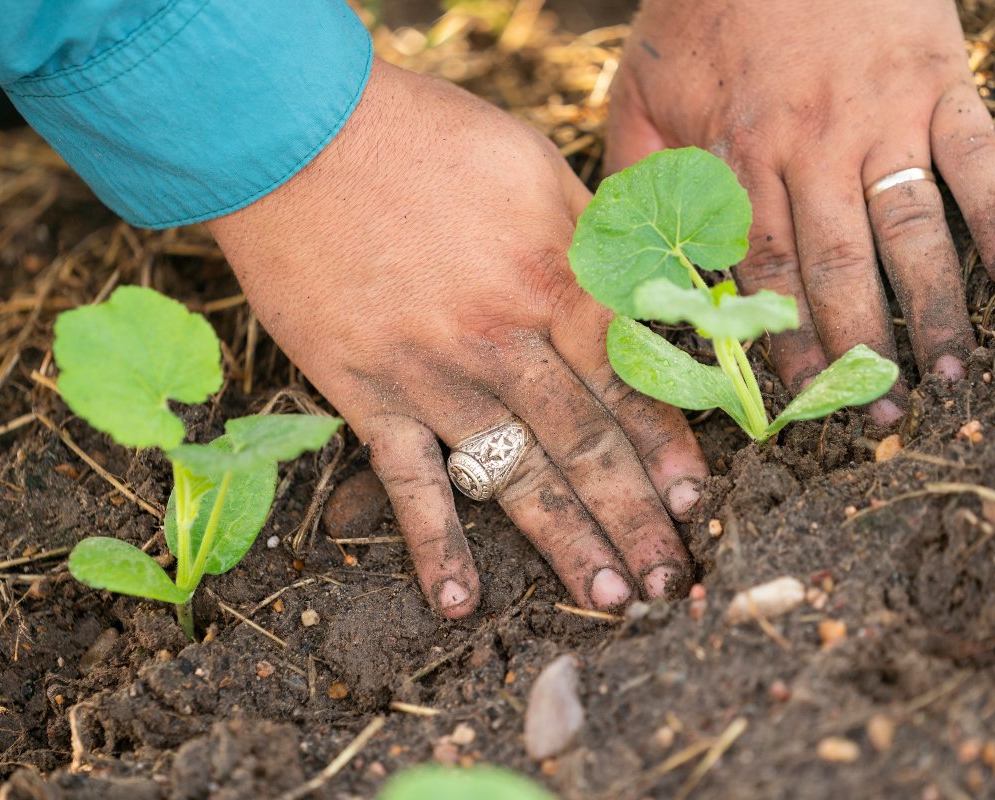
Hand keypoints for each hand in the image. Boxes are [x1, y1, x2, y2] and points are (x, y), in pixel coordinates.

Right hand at [207, 60, 705, 617]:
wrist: (297, 134)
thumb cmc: (422, 138)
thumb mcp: (533, 168)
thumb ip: (587, 242)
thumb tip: (638, 293)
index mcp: (554, 278)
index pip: (629, 380)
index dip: (668, 445)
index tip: (696, 500)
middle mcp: (505, 341)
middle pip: (587, 443)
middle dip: (637, 515)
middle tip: (671, 580)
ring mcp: (435, 376)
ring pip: (517, 476)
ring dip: (566, 544)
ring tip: (610, 601)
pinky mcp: (367, 394)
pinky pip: (410, 481)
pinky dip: (434, 544)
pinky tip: (460, 602)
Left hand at [607, 0, 994, 420]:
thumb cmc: (703, 12)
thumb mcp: (641, 92)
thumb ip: (638, 178)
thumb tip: (631, 261)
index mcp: (738, 155)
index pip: (764, 270)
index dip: (782, 341)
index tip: (796, 399)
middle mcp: (813, 146)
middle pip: (839, 267)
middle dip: (857, 349)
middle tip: (875, 417)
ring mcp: (883, 115)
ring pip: (910, 229)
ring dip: (931, 306)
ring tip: (946, 374)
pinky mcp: (938, 82)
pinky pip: (975, 157)